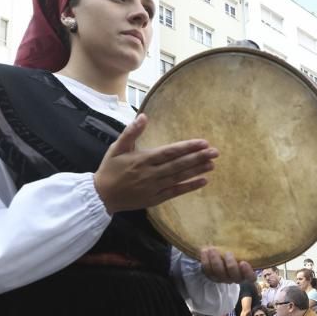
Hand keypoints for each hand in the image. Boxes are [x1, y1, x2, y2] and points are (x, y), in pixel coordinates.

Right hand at [93, 114, 218, 213]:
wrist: (101, 196)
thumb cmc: (109, 169)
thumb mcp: (117, 148)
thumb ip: (131, 132)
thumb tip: (143, 116)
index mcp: (143, 159)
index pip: (170, 152)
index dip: (188, 147)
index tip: (203, 142)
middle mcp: (151, 173)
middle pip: (179, 164)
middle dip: (198, 158)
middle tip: (215, 152)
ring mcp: (154, 187)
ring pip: (179, 177)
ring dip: (197, 171)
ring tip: (213, 164)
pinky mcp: (155, 199)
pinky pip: (175, 192)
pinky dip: (189, 187)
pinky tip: (203, 181)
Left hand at [199, 248, 254, 283]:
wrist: (222, 253)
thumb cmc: (237, 249)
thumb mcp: (244, 247)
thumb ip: (248, 244)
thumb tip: (257, 227)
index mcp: (247, 272)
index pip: (251, 277)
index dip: (247, 272)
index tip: (243, 262)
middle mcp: (235, 278)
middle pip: (234, 277)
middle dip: (230, 265)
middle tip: (227, 253)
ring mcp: (223, 278)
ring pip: (219, 274)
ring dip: (215, 262)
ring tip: (213, 249)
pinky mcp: (211, 276)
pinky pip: (207, 272)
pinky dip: (206, 262)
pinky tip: (204, 251)